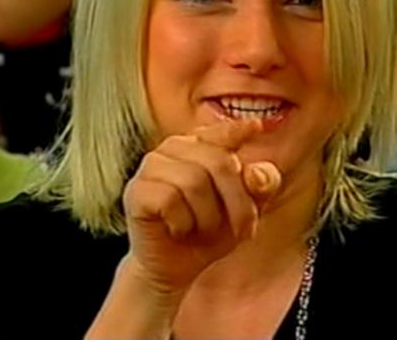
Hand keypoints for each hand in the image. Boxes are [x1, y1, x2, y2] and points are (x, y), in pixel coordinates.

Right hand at [122, 119, 281, 295]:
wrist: (174, 269)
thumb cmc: (210, 233)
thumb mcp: (245, 211)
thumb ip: (260, 188)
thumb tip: (258, 173)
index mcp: (201, 145)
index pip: (224, 131)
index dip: (239, 130)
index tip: (257, 127)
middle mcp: (175, 148)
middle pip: (219, 162)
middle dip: (238, 202)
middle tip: (242, 230)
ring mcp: (152, 166)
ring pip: (194, 181)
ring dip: (208, 217)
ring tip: (202, 229)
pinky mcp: (137, 191)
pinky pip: (170, 200)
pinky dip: (183, 223)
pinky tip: (178, 229)